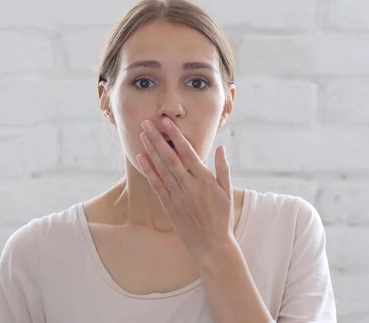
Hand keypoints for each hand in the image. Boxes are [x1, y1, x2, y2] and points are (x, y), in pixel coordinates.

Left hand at [136, 118, 234, 259]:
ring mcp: (177, 196)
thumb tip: (221, 148)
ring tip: (142, 134)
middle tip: (147, 123)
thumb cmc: (222, 218)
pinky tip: (141, 158)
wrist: (211, 245)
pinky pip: (156, 185)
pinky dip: (148, 170)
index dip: (176, 136)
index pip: (188, 152)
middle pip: (170, 157)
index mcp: (205, 180)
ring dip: (150, 150)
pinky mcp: (169, 206)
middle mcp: (189, 186)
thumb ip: (223, 169)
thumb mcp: (227, 192)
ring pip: (161, 169)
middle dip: (157, 139)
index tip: (167, 122)